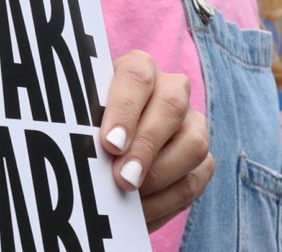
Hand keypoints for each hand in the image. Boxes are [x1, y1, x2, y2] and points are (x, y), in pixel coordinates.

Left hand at [95, 51, 211, 230]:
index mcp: (137, 70)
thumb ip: (83, 127)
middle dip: (146, 146)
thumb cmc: (88, 134)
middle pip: (171, 106)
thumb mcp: (82, 124)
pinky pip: (196, 179)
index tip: (110, 143)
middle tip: (122, 178)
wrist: (104, 161)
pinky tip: (141, 211)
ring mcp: (192, 123)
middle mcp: (171, 89)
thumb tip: (79, 146)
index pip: (137, 76)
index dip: (125, 109)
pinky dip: (167, 200)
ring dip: (159, 176)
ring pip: (193, 144)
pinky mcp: (202, 159)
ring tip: (129, 197)